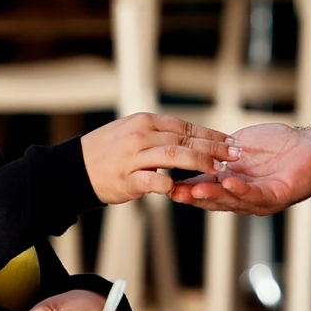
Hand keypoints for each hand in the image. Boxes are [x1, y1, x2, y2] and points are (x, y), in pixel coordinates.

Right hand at [81, 113, 237, 203]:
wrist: (74, 168)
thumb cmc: (108, 151)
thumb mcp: (133, 131)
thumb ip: (160, 134)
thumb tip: (191, 138)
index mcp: (145, 122)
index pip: (185, 127)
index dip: (211, 135)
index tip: (231, 142)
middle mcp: (141, 135)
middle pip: (184, 139)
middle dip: (213, 148)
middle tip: (236, 155)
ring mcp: (133, 157)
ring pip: (173, 156)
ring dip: (198, 163)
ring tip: (218, 171)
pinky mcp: (126, 179)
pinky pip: (151, 181)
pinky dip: (167, 184)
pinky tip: (180, 188)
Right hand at [168, 122, 310, 215]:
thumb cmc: (280, 144)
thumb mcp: (240, 147)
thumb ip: (219, 153)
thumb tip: (193, 152)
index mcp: (233, 184)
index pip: (206, 188)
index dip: (187, 188)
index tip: (166, 183)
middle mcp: (244, 196)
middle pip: (215, 200)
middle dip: (194, 197)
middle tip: (173, 192)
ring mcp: (261, 199)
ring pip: (232, 201)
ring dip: (213, 196)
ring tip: (195, 191)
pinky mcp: (278, 196)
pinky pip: (256, 195)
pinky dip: (241, 190)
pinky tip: (228, 182)